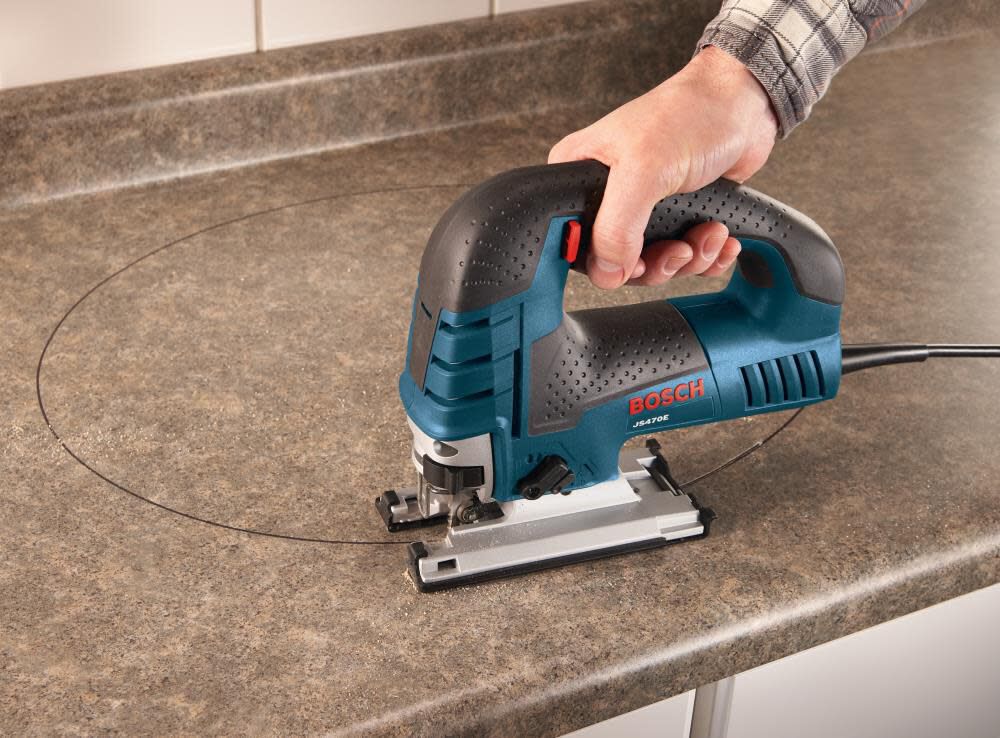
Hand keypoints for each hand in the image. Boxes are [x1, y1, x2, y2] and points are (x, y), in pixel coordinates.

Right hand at [548, 45, 778, 287]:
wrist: (741, 104)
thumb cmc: (688, 115)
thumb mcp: (643, 171)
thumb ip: (617, 227)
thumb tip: (608, 271)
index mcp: (579, 177)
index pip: (571, 240)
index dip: (601, 262)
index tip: (632, 263)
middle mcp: (606, 195)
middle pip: (616, 261)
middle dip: (657, 263)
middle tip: (679, 248)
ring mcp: (642, 209)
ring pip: (654, 264)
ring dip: (688, 257)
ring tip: (708, 232)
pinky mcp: (675, 216)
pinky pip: (683, 257)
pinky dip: (706, 255)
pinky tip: (720, 237)